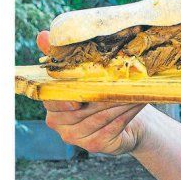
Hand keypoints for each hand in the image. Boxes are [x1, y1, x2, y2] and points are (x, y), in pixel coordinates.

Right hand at [38, 30, 147, 154]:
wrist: (128, 121)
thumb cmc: (104, 94)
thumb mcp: (85, 73)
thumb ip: (63, 56)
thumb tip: (42, 35)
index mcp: (52, 105)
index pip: (53, 98)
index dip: (66, 96)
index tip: (81, 94)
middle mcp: (59, 124)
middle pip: (81, 108)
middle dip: (103, 92)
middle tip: (123, 80)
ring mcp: (76, 137)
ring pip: (99, 116)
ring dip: (119, 101)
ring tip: (135, 88)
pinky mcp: (95, 145)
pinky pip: (112, 126)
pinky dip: (127, 113)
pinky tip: (138, 102)